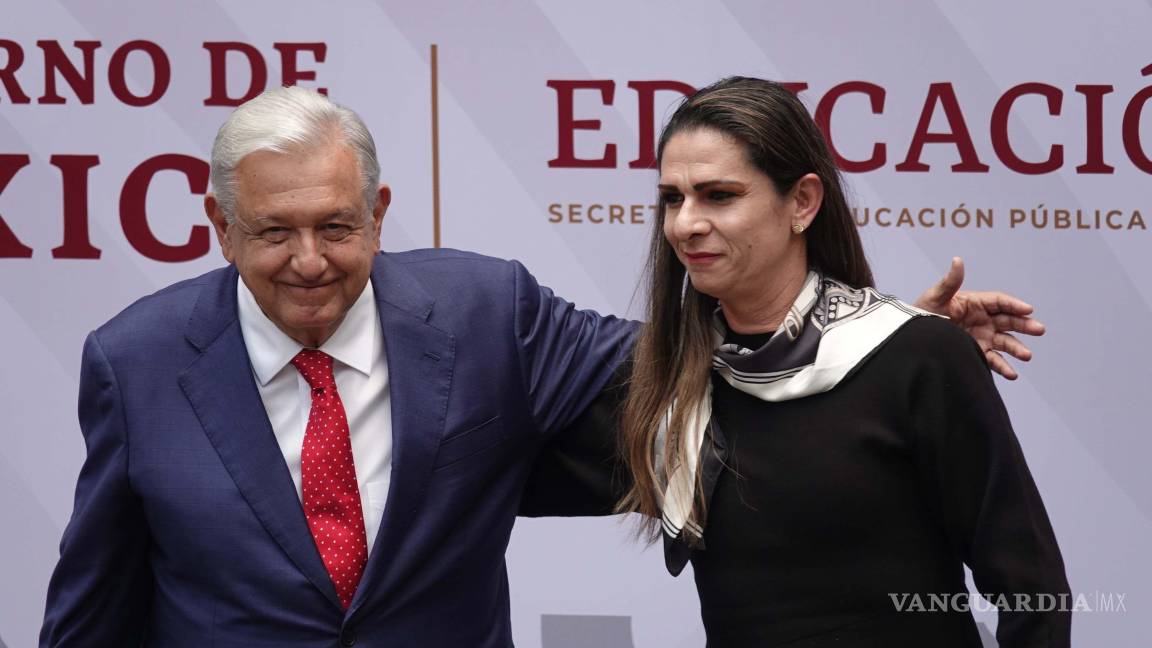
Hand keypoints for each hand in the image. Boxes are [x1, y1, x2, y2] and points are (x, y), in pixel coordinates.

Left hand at [914, 257, 1044, 379]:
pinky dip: (1004, 367)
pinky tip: (1012, 373)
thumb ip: (949, 281)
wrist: (912, 336)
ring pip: (1005, 342)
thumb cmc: (921, 312)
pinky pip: (993, 360)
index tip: (1028, 309)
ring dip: (1017, 348)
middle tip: (1039, 329)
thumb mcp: (935, 296)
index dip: (1014, 305)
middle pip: (1009, 321)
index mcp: (975, 303)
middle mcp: (983, 319)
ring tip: (1026, 355)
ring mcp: (982, 337)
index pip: (1000, 302)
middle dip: (1025, 325)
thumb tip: (957, 260)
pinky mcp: (977, 353)